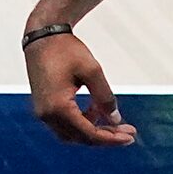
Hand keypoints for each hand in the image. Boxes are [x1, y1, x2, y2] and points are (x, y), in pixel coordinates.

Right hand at [25, 29, 137, 146]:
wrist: (42, 34)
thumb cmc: (65, 49)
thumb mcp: (92, 71)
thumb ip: (105, 98)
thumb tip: (115, 120)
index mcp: (58, 107)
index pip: (89, 134)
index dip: (112, 139)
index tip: (130, 137)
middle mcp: (46, 113)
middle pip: (81, 137)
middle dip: (106, 137)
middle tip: (128, 133)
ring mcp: (42, 110)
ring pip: (72, 134)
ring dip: (93, 132)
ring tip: (113, 123)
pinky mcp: (43, 105)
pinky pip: (64, 124)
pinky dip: (82, 122)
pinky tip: (95, 111)